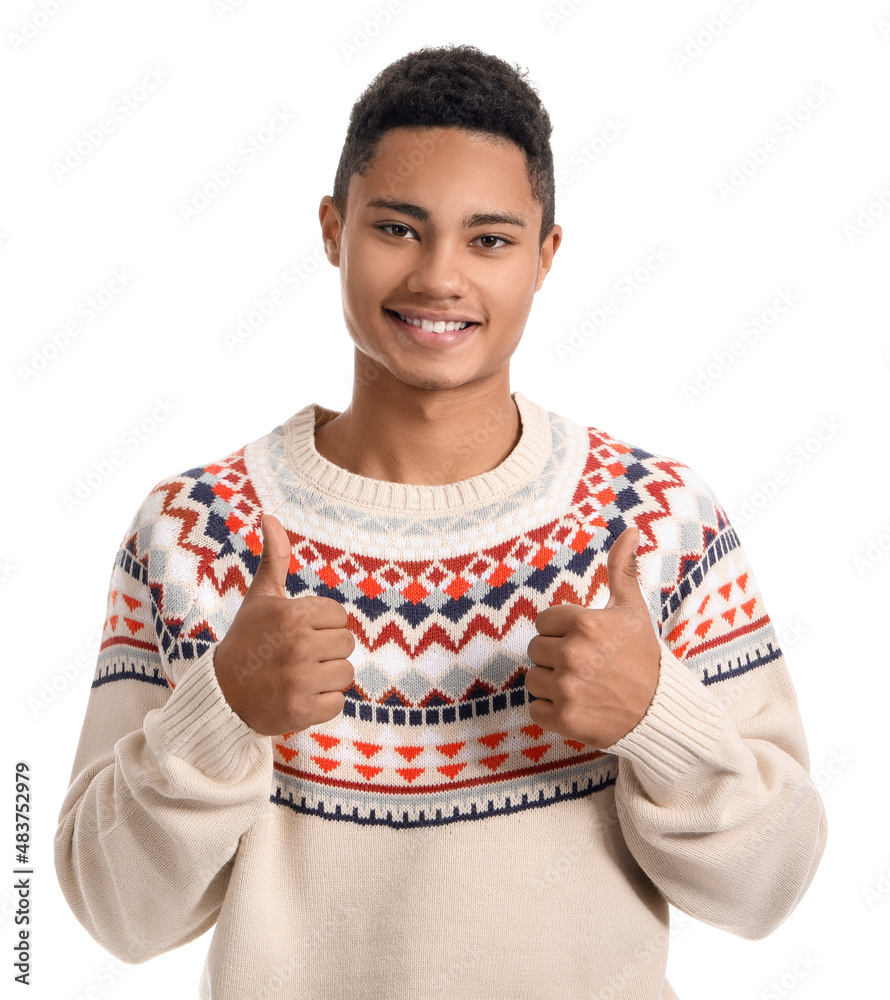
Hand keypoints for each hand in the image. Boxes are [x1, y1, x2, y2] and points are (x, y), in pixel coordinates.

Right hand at [213, 513, 355, 736]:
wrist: (220, 695)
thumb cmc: (247, 641)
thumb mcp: (260, 597)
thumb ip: (274, 557)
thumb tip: (269, 514)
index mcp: (292, 614)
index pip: (339, 617)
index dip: (321, 626)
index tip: (295, 634)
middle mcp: (297, 644)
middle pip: (347, 644)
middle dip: (326, 651)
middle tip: (296, 658)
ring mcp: (299, 679)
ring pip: (346, 674)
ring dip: (326, 679)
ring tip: (297, 677)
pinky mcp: (302, 711)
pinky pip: (338, 703)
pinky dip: (322, 705)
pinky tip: (298, 697)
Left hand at [525, 526, 661, 748]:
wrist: (661, 711)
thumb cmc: (643, 657)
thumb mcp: (633, 610)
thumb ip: (622, 569)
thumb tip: (632, 530)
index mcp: (585, 623)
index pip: (543, 622)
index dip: (562, 632)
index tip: (586, 643)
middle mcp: (573, 653)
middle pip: (535, 649)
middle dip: (555, 657)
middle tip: (586, 666)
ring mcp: (567, 688)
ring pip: (533, 679)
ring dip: (552, 685)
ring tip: (583, 686)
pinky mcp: (564, 719)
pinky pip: (535, 709)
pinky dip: (552, 712)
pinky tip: (579, 706)